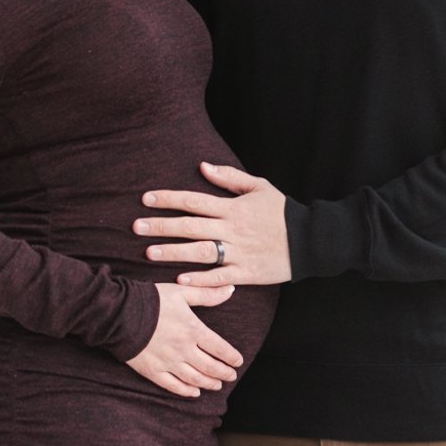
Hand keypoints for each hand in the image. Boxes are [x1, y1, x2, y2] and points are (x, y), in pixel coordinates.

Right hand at [126, 282, 243, 397]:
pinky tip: (194, 392)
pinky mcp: (153, 371)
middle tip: (231, 376)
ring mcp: (168, 362)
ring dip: (208, 383)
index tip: (238, 361)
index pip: (220, 348)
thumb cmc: (151, 299)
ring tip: (216, 385)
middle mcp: (184, 350)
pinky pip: (173, 385)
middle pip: (210, 367)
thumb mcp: (182, 292)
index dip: (231, 357)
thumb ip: (207, 294)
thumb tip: (230, 289)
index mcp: (193, 330)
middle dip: (224, 373)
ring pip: (195, 378)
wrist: (119, 313)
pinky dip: (186, 391)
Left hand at [136, 162, 292, 287]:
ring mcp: (238, 251)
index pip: (194, 200)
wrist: (310, 239)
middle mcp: (232, 229)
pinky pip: (219, 276)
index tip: (146, 199)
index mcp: (233, 208)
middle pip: (190, 226)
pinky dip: (200, 278)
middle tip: (136, 227)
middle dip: (162, 226)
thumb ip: (229, 177)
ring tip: (149, 252)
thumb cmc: (283, 212)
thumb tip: (203, 166)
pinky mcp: (246, 272)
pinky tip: (180, 279)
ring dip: (173, 252)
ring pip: (200, 252)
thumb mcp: (259, 186)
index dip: (169, 199)